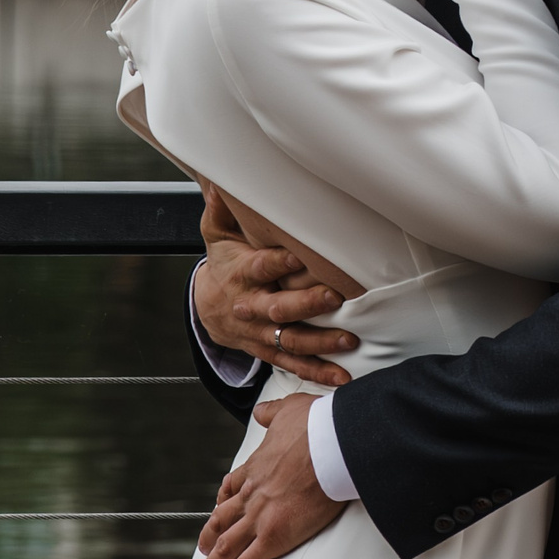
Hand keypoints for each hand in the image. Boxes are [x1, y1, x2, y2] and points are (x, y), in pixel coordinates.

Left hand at [194, 394, 344, 558]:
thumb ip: (273, 413)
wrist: (332, 443)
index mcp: (256, 468)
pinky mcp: (274, 537)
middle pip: (222, 522)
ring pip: (226, 547)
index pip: (232, 489)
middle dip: (210, 538)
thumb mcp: (289, 410)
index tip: (218, 511)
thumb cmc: (317, 426)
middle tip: (204, 551)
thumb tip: (263, 411)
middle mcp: (252, 495)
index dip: (222, 503)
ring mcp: (259, 518)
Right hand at [195, 187, 354, 386]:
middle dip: (306, 305)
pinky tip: (341, 377)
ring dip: (320, 343)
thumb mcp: (217, 236)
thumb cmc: (224, 264)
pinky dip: (317, 373)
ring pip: (290, 340)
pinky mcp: (270, 351)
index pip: (260, 267)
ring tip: (349, 340)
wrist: (209, 310)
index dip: (277, 263)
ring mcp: (261, 332)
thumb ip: (222, 211)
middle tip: (333, 297)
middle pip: (278, 308)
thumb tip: (221, 182)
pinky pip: (293, 365)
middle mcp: (252, 307)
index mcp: (242, 274)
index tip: (298, 256)